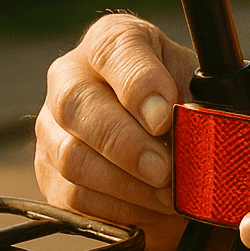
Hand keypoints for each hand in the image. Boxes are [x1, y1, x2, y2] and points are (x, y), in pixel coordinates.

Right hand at [35, 13, 197, 250]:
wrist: (169, 143)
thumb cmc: (184, 103)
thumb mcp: (200, 91)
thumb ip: (197, 103)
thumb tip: (193, 131)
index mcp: (113, 41)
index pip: (114, 50)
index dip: (139, 86)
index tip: (165, 119)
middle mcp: (70, 76)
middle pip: (77, 105)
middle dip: (126, 144)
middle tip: (165, 171)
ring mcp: (52, 126)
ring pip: (72, 157)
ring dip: (127, 184)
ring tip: (169, 195)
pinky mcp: (50, 173)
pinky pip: (74, 197)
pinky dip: (119, 208)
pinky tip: (151, 207)